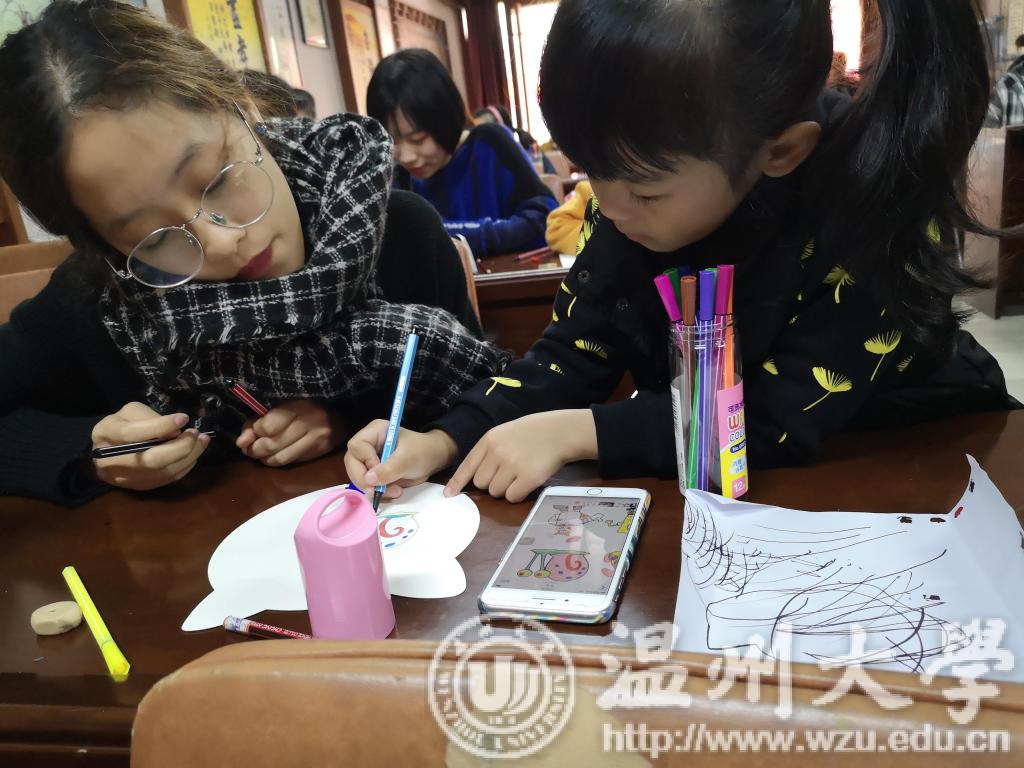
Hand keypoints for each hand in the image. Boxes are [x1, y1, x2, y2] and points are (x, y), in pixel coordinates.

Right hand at [91, 401, 209, 490]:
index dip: (160, 426)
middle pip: (150, 460)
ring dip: (188, 456)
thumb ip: (150, 418)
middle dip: (179, 446)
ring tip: (201, 441)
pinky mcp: (140, 487)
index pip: (132, 433)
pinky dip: (185, 466)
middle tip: (195, 433)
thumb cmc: (122, 425)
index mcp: (104, 434)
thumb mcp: (131, 412)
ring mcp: (125, 479)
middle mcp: (111, 462)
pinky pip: (168, 479)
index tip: (184, 418)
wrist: (109, 449)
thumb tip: (175, 432)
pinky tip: (193, 453)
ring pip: (163, 473)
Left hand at [236, 400, 346, 465]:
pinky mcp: (318, 453)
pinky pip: (289, 462)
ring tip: (260, 453)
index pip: (268, 426)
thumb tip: (241, 442)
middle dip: (254, 449)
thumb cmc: (305, 409)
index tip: (253, 430)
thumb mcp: (281, 407)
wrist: (338, 419)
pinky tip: (273, 456)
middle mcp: (308, 423)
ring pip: (279, 458)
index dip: (254, 431)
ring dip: (263, 458)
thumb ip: (258, 421)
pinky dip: (275, 461)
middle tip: (249, 447)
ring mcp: (315, 440)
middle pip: (271, 445)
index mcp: (296, 406)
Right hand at [344, 420, 457, 499]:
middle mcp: (368, 444)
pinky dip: (378, 492)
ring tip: (395, 491)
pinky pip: (367, 485)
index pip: (357, 446)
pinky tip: (393, 492)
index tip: (380, 470)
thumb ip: (389, 469)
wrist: (433, 460)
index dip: (366, 460)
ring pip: (358, 477)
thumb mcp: (408, 459)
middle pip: (352, 463)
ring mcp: (369, 459)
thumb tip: (369, 480)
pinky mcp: (373, 473)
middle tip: (378, 491)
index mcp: (375, 432)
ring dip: (373, 489)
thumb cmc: (422, 451)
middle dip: (364, 480)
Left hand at [445, 410, 597, 502]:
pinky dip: (518, 494)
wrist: (560, 431)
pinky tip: (527, 481)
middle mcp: (497, 452)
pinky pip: (512, 497)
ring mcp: (512, 465)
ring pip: (495, 492)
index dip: (457, 482)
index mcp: (489, 440)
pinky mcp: (528, 478)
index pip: (467, 465)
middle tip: (508, 473)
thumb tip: (473, 478)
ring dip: (505, 489)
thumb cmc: (532, 433)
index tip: (448, 494)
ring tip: (520, 474)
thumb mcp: (504, 433)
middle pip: (480, 483)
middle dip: (491, 483)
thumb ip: (489, 451)